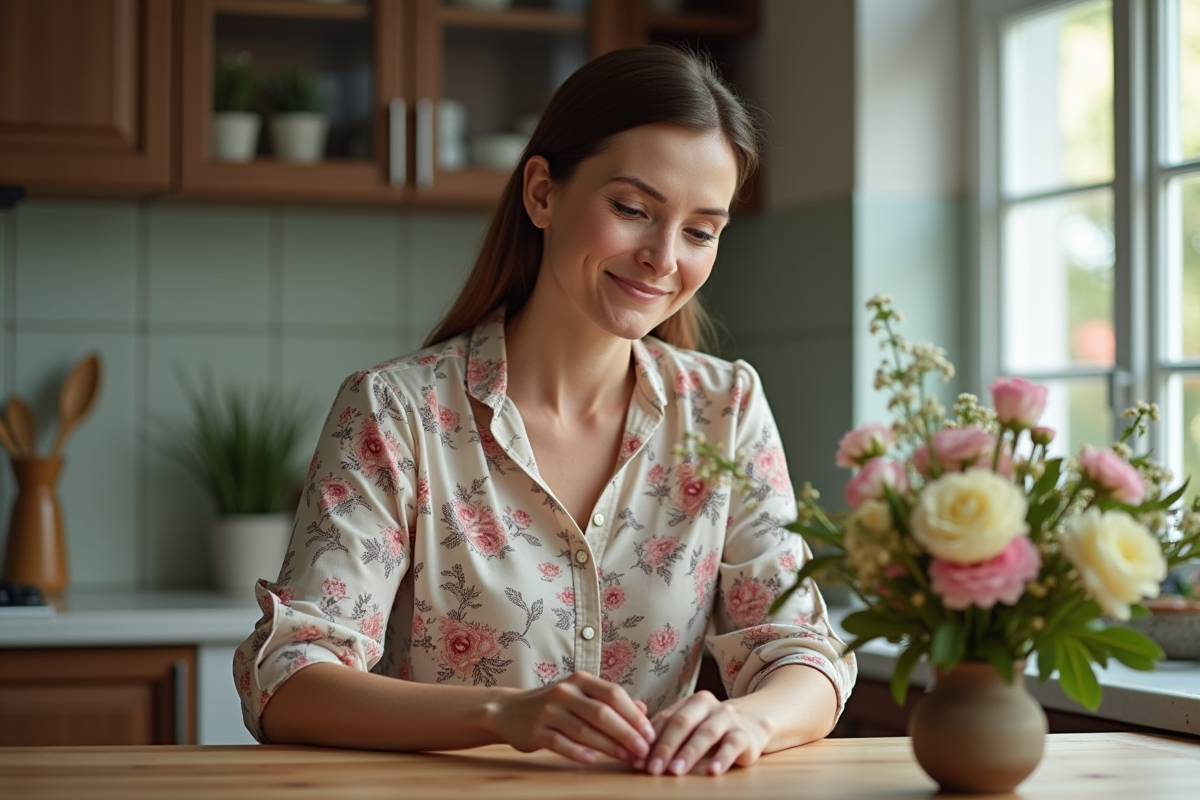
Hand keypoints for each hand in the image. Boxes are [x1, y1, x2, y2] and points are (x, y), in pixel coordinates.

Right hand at [486, 671, 655, 765]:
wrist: (509, 710)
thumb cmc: (555, 705)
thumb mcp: (582, 696)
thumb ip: (611, 702)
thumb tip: (643, 710)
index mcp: (581, 680)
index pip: (614, 694)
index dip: (634, 715)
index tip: (650, 734)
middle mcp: (565, 692)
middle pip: (602, 713)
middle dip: (626, 733)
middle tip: (643, 750)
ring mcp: (548, 711)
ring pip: (584, 730)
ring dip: (609, 746)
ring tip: (626, 757)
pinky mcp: (536, 731)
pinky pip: (560, 743)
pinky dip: (578, 752)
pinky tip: (593, 760)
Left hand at [634, 690, 771, 776]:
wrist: (754, 722)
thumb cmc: (713, 728)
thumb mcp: (692, 726)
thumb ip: (667, 736)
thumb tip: (636, 758)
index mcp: (691, 701)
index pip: (666, 719)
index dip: (650, 740)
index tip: (637, 761)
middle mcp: (709, 705)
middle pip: (683, 723)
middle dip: (665, 747)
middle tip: (652, 769)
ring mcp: (728, 719)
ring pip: (705, 734)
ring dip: (688, 753)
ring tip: (675, 771)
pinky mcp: (745, 736)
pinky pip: (732, 746)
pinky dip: (721, 759)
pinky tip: (711, 771)